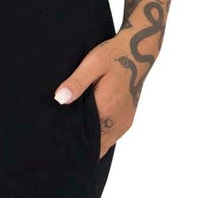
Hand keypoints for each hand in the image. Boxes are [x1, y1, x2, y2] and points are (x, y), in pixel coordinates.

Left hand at [54, 38, 133, 159]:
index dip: (70, 139)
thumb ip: (76, 83)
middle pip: (94, 144)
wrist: (139, 53)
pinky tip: (88, 128)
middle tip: (60, 138)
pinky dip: (100, 136)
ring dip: (90, 141)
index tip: (57, 139)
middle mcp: (116, 121)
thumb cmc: (114, 56)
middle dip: (79, 144)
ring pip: (103, 143)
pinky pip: (111, 137)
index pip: (84, 137)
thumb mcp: (92, 63)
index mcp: (105, 110)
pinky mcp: (127, 120)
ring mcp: (123, 123)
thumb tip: (59, 99)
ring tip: (72, 134)